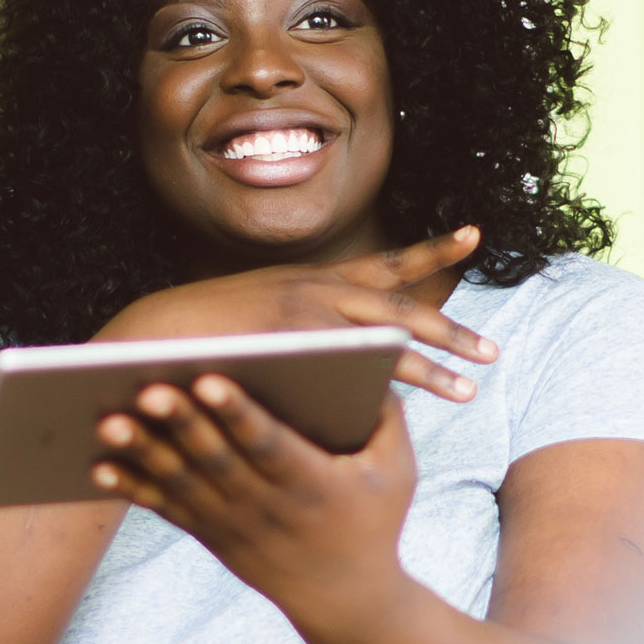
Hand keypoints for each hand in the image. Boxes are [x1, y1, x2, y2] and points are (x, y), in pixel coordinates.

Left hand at [92, 376, 417, 634]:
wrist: (344, 599)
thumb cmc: (373, 519)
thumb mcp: (396, 470)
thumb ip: (386, 414)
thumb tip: (370, 355)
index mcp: (312, 483)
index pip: (269, 443)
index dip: (238, 413)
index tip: (211, 379)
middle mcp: (266, 505)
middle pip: (215, 460)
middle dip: (180, 423)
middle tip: (146, 387)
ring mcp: (232, 524)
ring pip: (181, 484)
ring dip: (143, 452)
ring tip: (108, 420)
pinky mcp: (209, 535)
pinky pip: (165, 510)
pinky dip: (132, 489)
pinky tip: (98, 467)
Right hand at [98, 228, 494, 403]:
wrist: (152, 336)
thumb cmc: (205, 333)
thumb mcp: (262, 310)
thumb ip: (305, 322)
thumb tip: (339, 351)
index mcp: (314, 277)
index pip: (386, 261)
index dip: (431, 250)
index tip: (473, 235)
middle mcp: (318, 286)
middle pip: (401, 307)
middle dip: (451, 330)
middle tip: (492, 352)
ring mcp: (306, 313)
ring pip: (386, 339)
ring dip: (430, 367)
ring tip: (468, 391)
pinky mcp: (293, 342)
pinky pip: (349, 365)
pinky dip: (381, 387)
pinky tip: (406, 408)